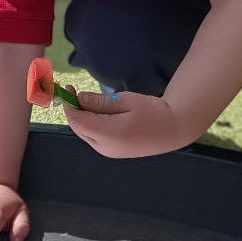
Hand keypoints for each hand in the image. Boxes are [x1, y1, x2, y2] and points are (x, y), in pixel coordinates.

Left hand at [62, 88, 180, 158]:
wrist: (173, 129)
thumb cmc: (153, 111)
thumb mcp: (126, 101)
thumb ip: (101, 102)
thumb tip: (79, 99)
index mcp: (109, 135)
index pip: (77, 121)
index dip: (69, 104)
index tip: (68, 88)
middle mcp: (105, 148)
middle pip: (78, 128)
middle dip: (73, 110)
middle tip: (75, 91)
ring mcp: (108, 152)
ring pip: (84, 133)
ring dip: (81, 117)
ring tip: (88, 100)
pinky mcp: (112, 151)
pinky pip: (93, 136)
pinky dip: (90, 123)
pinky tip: (98, 112)